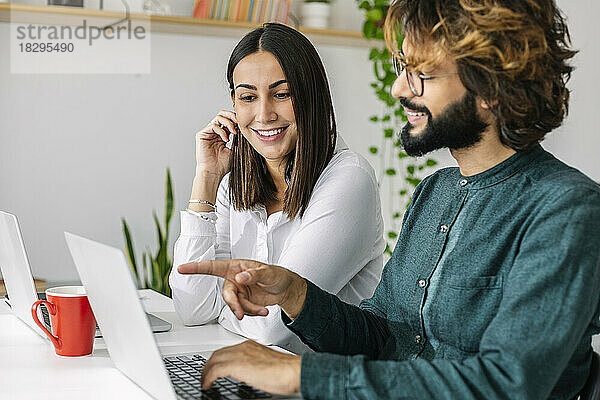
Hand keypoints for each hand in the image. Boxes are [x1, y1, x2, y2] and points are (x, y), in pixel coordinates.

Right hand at [177, 259, 306, 319]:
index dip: (196, 267)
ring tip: (262, 310)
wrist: (285, 289)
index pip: (212, 266)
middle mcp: (234, 280)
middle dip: (234, 305)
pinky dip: (253, 313)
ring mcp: (238, 292)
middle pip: (226, 294)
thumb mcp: (269, 272)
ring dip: (247, 310)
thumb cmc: (277, 275)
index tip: (182, 268)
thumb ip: (254, 274)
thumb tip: (240, 277)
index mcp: (236, 267)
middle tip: (240, 313)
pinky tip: (263, 310)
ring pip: (234, 306)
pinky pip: (243, 311)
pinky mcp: (244, 303)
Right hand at [195, 110, 237, 179]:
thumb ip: (237, 139)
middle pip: (222, 115)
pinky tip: (226, 139)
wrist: (213, 173)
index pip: (229, 120)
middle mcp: (214, 132)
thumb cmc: (223, 165)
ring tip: (234, 132)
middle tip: (239, 122)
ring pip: (218, 118)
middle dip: (232, 116)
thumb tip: (245, 130)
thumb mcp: (234, 150)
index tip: (244, 125)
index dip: (236, 120)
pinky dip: (221, 131)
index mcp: (222, 135)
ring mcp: (208, 133)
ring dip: (228, 123)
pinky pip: (213, 126)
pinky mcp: (202, 135)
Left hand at [202, 340, 300, 394]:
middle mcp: (243, 347)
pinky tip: (208, 385)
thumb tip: (250, 374)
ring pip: (214, 360)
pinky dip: (208, 378)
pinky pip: (215, 370)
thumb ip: (254, 364)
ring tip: (205, 381)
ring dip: (206, 372)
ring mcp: (239, 354)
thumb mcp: (266, 363)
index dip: (218, 360)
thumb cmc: (285, 371)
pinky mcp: (237, 365)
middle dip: (209, 365)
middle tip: (205, 376)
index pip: (227, 350)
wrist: (292, 371)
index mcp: (250, 346)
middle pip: (217, 354)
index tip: (214, 369)